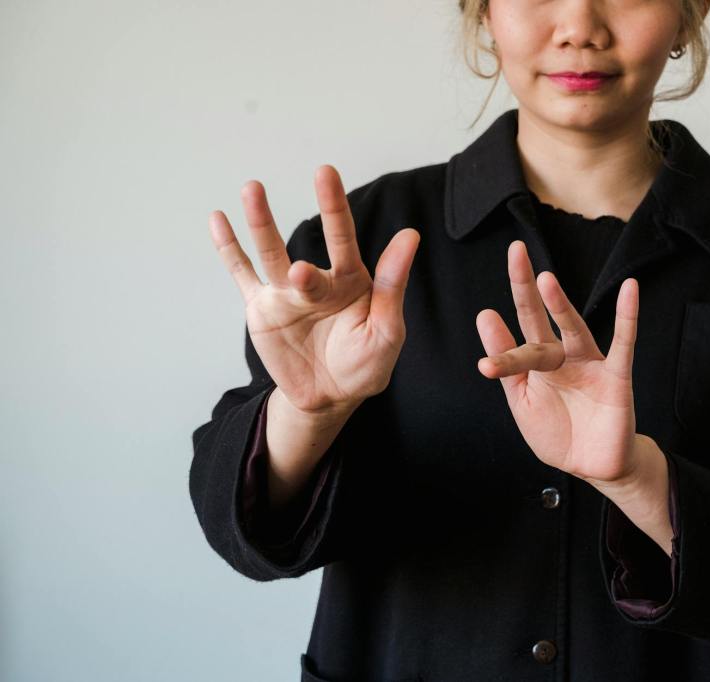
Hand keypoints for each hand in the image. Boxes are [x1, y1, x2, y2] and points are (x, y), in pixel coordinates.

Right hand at [209, 164, 419, 418]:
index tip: (325, 174)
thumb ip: (392, 285)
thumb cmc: (365, 364)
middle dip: (284, 224)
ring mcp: (286, 293)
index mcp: (350, 281)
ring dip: (259, 222)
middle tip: (267, 191)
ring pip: (269, 253)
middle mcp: (316, 281)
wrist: (330, 398)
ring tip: (252, 190)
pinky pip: (242, 275)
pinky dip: (229, 249)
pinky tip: (218, 220)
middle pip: (301, 247)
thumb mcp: (386, 330)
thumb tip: (410, 234)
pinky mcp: (262, 309)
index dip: (334, 207)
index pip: (343, 239)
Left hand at [475, 240, 641, 486]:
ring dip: (560, 305)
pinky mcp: (616, 377)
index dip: (500, 347)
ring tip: (546, 279)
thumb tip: (485, 315)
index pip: (515, 345)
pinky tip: (629, 291)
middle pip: (540, 318)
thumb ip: (507, 363)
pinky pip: (624, 344)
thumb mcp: (523, 401)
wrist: (592, 466)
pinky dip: (628, 317)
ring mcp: (589, 364)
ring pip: (573, 329)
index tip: (485, 343)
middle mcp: (561, 357)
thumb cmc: (558, 432)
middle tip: (515, 252)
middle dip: (526, 287)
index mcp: (536, 365)